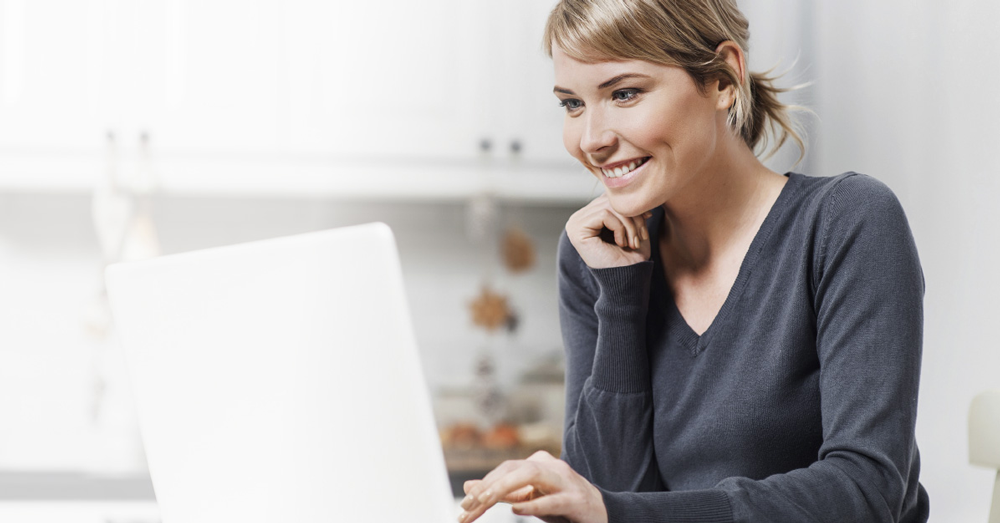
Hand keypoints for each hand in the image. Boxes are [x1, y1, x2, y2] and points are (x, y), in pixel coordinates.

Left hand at [457, 450, 607, 522]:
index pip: (504, 470)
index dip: (482, 487)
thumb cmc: (561, 505)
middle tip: (467, 505)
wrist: (600, 513)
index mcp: (537, 463)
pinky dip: (533, 504)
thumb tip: (468, 487)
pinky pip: (552, 500)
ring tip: (485, 501)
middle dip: (488, 487)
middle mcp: (550, 467)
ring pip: (531, 475)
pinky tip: (516, 509)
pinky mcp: (575, 500)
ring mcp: (564, 481)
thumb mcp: (527, 498)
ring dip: (505, 487)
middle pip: (514, 468)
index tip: (463, 508)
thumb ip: (501, 492)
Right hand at [566, 194, 652, 268]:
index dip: (631, 207)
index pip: (611, 197)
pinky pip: (605, 214)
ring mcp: (575, 224)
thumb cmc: (631, 259)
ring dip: (629, 223)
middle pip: (610, 200)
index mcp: (589, 217)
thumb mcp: (633, 227)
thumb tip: (633, 191)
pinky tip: (621, 243)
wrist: (627, 282)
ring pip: (610, 206)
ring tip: (632, 242)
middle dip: (632, 216)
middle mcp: (578, 218)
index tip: (646, 221)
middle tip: (640, 236)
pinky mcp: (577, 230)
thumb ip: (628, 208)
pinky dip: (620, 227)